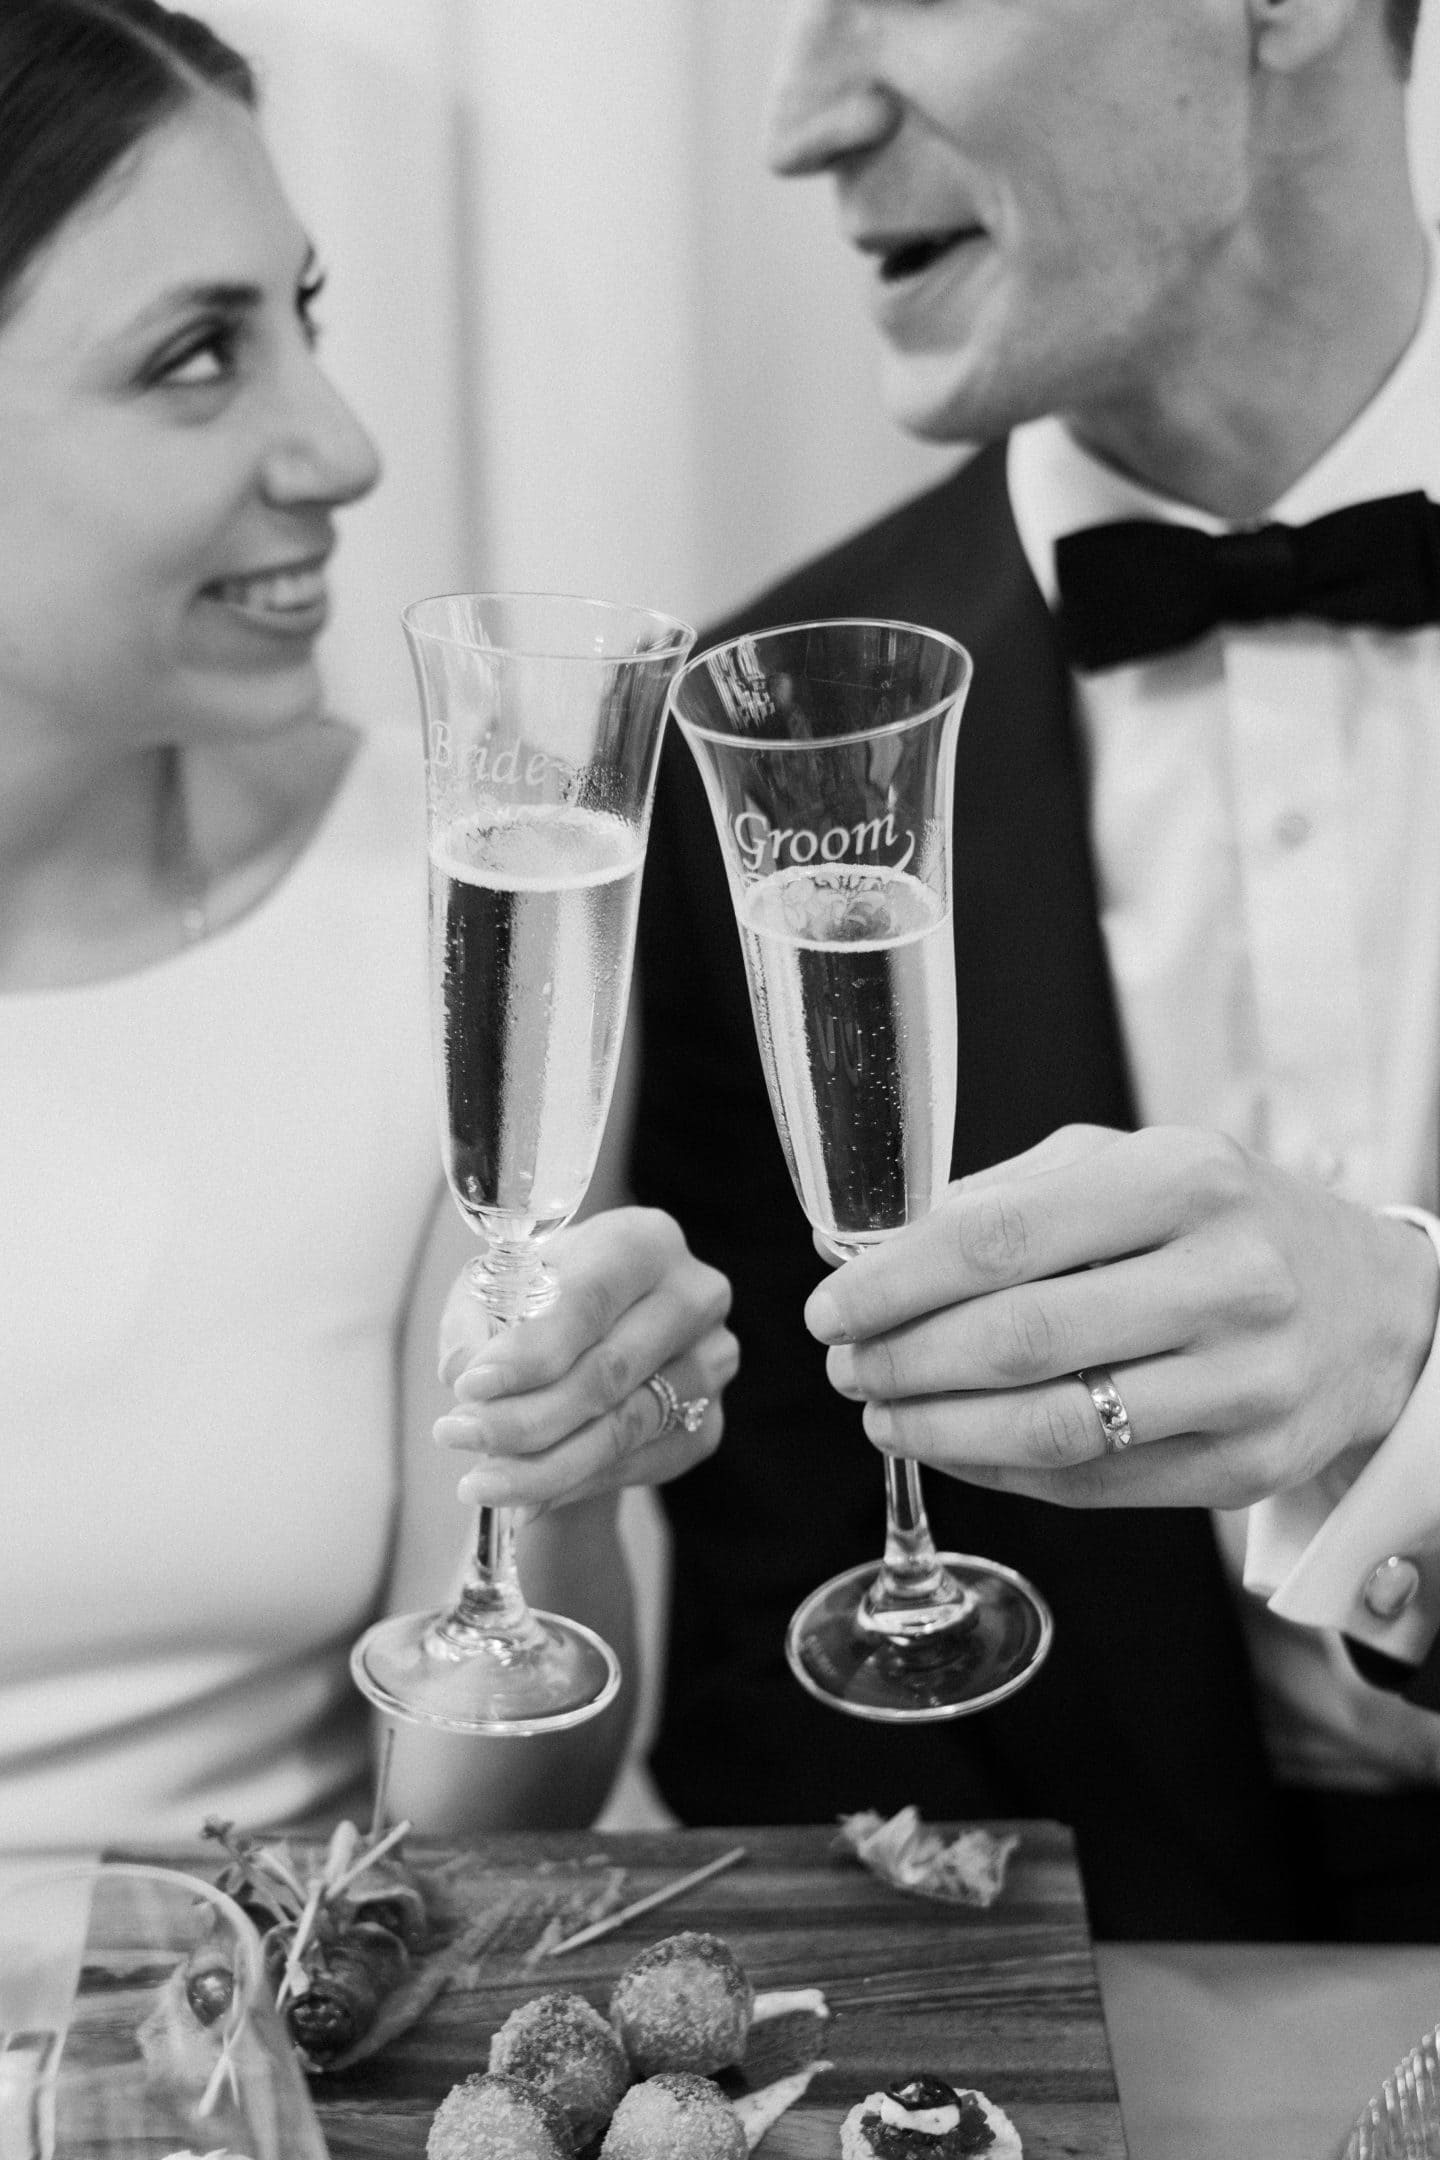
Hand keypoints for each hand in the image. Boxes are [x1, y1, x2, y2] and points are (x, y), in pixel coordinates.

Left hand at [435, 1207, 736, 1513]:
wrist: (597, 1335)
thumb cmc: (543, 1297)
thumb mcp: (496, 1288)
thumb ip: (476, 1321)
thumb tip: (464, 1371)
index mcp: (644, 1241)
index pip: (589, 1301)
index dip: (529, 1351)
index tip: (470, 1388)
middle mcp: (694, 1296)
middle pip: (608, 1372)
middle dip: (524, 1418)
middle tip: (457, 1439)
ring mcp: (710, 1362)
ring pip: (624, 1430)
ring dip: (544, 1466)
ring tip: (480, 1483)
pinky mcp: (709, 1422)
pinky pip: (638, 1465)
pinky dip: (576, 1485)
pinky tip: (526, 1499)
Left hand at [804, 1124, 1438, 1509]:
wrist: (1373, 1306)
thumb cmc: (1221, 1221)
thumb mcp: (1130, 1163)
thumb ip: (1005, 1197)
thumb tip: (872, 1254)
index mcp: (1184, 1180)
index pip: (999, 1240)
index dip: (895, 1283)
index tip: (831, 1307)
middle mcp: (1226, 1281)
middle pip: (1016, 1341)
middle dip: (902, 1361)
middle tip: (845, 1366)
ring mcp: (1243, 1385)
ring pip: (1050, 1429)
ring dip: (938, 1431)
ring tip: (881, 1415)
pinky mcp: (1243, 1467)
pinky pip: (1091, 1485)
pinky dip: (1000, 1473)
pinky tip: (953, 1447)